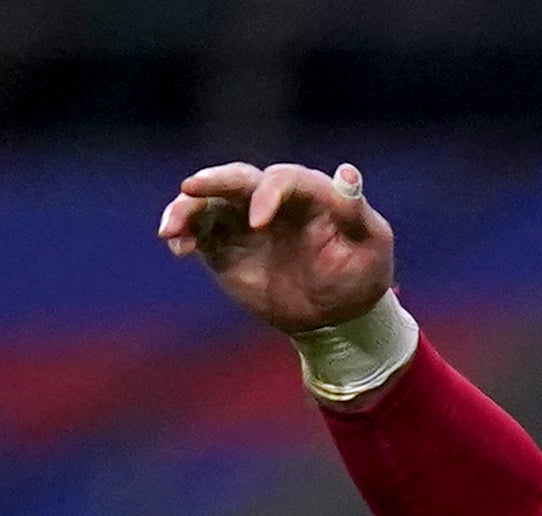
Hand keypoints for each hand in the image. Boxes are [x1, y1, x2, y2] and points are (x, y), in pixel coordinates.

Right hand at [160, 160, 396, 332]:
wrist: (337, 316)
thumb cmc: (361, 275)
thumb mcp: (371, 244)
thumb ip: (356, 211)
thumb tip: (347, 173)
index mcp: (308, 194)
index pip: (282, 180)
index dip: (268, 193)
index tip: (259, 223)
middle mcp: (273, 201)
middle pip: (238, 179)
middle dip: (214, 181)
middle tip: (190, 188)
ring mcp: (245, 222)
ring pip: (211, 203)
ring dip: (187, 209)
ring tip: (170, 230)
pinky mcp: (226, 247)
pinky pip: (199, 233)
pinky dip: (184, 234)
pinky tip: (177, 246)